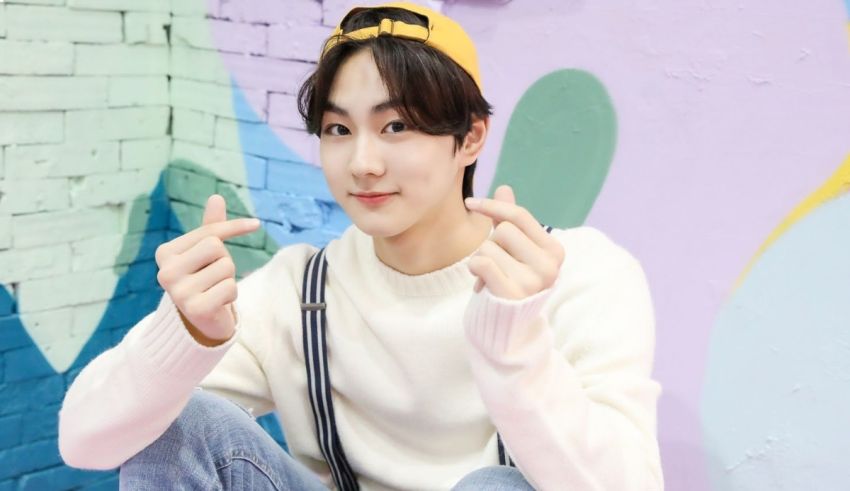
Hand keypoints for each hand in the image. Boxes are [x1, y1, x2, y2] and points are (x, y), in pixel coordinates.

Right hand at [155, 195, 260, 344]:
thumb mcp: (205, 252)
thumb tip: (216, 197)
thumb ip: (211, 227)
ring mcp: (178, 292)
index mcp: (164, 253)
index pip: (209, 233)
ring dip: (228, 279)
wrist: (202, 320)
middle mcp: (165, 272)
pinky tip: (217, 302)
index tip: (256, 224)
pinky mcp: (195, 309)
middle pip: (217, 248)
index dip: (234, 228)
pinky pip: (230, 288)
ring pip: (226, 268)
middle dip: (225, 260)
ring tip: (214, 289)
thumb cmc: (204, 278)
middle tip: (214, 275)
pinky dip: (231, 295)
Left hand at [465, 185, 564, 299]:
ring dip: (481, 259)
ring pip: (488, 246)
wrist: (507, 329)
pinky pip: (481, 262)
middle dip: (491, 243)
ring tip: (491, 277)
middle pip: (503, 230)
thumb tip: (504, 188)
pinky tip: (481, 283)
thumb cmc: (510, 282)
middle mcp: (549, 266)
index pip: (519, 216)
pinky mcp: (512, 294)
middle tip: (496, 265)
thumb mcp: (514, 250)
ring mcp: (532, 282)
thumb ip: (510, 221)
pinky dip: (474, 269)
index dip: (493, 206)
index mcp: (554, 251)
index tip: (470, 203)